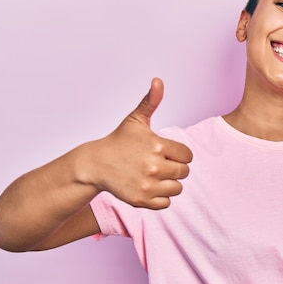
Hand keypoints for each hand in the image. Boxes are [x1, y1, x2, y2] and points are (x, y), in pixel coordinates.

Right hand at [87, 78, 192, 208]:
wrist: (95, 164)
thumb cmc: (119, 141)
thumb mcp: (136, 120)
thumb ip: (151, 101)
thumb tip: (158, 80)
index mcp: (158, 146)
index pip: (187, 156)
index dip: (178, 154)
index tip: (164, 152)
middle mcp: (154, 166)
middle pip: (184, 172)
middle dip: (174, 168)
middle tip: (156, 163)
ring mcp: (147, 185)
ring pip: (177, 188)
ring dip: (169, 183)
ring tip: (153, 175)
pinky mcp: (141, 200)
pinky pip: (166, 203)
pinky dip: (160, 197)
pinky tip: (147, 186)